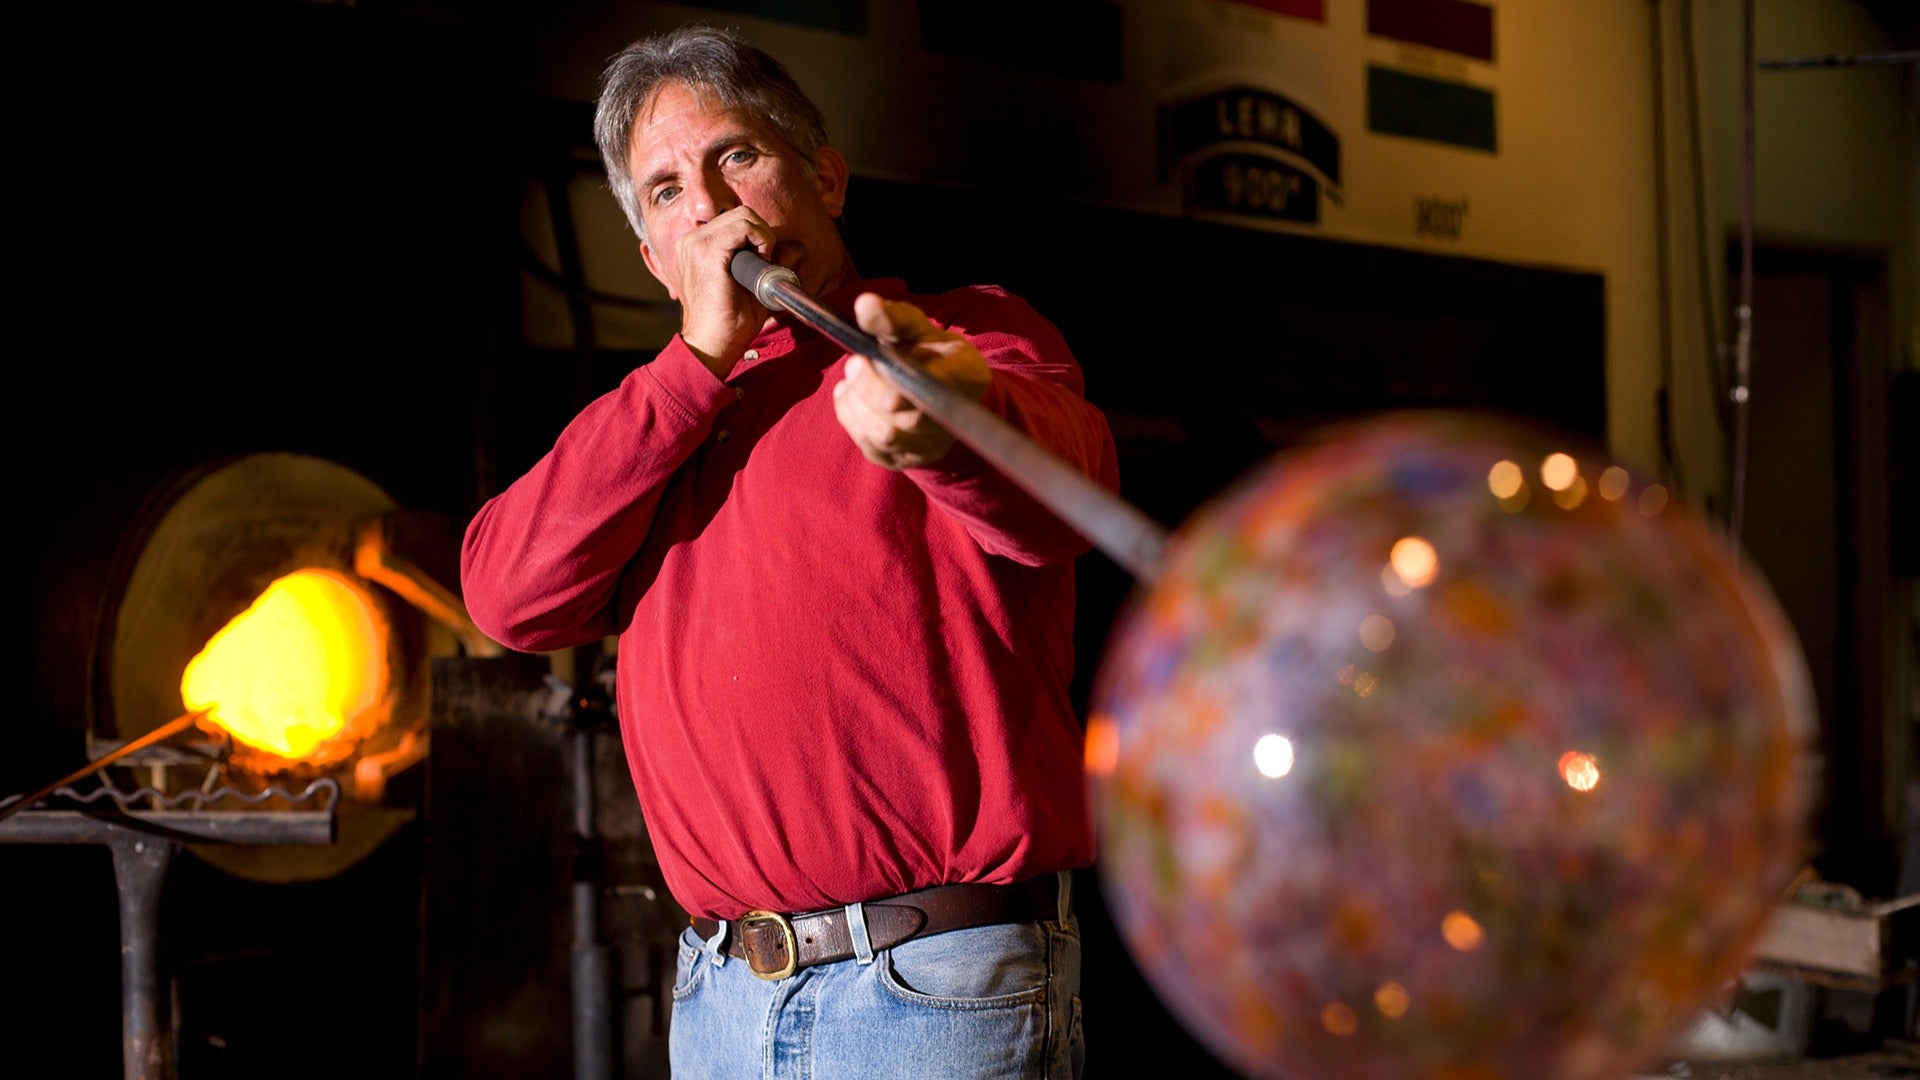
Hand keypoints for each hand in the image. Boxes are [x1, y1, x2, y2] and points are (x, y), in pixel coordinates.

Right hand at [669, 207, 778, 376]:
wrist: (712, 344)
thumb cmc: (729, 321)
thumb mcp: (755, 286)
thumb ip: (773, 263)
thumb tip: (797, 246)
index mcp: (697, 246)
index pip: (736, 220)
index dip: (758, 237)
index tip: (762, 263)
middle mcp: (693, 240)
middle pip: (742, 213)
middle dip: (763, 234)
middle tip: (765, 264)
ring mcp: (696, 242)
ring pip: (744, 215)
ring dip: (763, 238)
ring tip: (761, 267)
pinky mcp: (706, 249)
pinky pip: (744, 225)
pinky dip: (761, 239)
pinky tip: (761, 262)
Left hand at [833, 294, 990, 469]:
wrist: (938, 390)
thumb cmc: (926, 353)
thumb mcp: (915, 328)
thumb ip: (892, 318)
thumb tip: (865, 304)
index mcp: (966, 377)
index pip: (929, 388)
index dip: (890, 379)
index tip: (863, 356)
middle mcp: (953, 419)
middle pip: (904, 417)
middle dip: (868, 388)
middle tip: (854, 363)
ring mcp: (929, 446)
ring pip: (883, 436)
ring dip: (856, 405)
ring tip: (851, 380)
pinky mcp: (905, 461)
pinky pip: (871, 449)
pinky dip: (852, 420)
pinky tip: (852, 398)